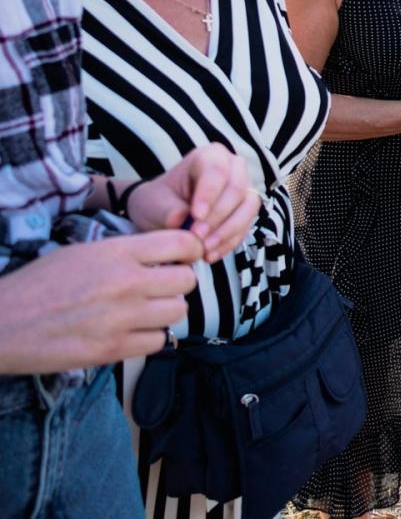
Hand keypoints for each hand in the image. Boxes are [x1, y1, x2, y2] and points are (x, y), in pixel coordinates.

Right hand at [0, 230, 201, 373]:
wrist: (1, 323)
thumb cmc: (39, 285)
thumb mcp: (83, 252)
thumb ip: (127, 253)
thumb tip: (165, 257)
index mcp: (118, 253)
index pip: (182, 243)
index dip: (190, 250)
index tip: (184, 258)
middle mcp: (126, 283)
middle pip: (187, 281)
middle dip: (178, 284)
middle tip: (160, 288)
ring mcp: (121, 318)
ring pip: (177, 312)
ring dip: (165, 312)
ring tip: (143, 311)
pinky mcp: (112, 349)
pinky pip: (157, 342)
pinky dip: (149, 337)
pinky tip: (131, 331)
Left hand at [128, 144, 259, 262]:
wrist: (162, 214)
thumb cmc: (158, 202)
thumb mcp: (153, 204)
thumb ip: (166, 210)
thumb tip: (180, 219)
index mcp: (208, 157)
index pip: (216, 170)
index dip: (209, 193)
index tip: (195, 216)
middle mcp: (232, 168)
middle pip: (237, 188)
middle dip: (218, 216)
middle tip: (197, 236)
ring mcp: (243, 189)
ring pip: (248, 207)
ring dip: (228, 231)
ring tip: (204, 249)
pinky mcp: (246, 211)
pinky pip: (247, 226)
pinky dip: (230, 242)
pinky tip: (210, 255)